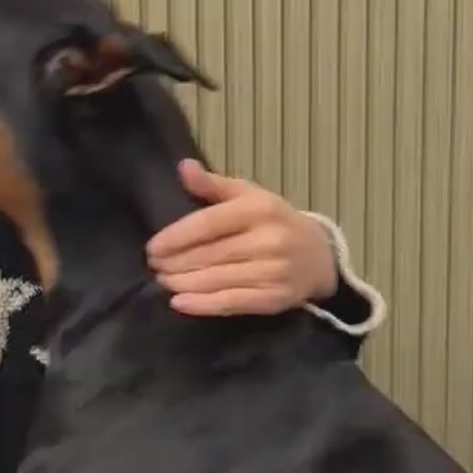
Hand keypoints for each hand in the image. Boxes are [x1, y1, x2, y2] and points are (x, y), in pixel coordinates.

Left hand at [145, 157, 338, 316]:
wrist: (320, 256)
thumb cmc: (275, 222)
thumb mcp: (249, 196)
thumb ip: (214, 185)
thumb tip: (183, 167)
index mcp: (259, 209)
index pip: (208, 223)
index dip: (176, 237)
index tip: (152, 247)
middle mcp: (269, 240)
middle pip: (210, 254)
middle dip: (176, 262)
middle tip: (153, 266)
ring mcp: (273, 271)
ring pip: (218, 279)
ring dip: (184, 283)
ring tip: (163, 281)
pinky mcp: (274, 299)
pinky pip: (232, 302)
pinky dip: (203, 305)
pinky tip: (179, 302)